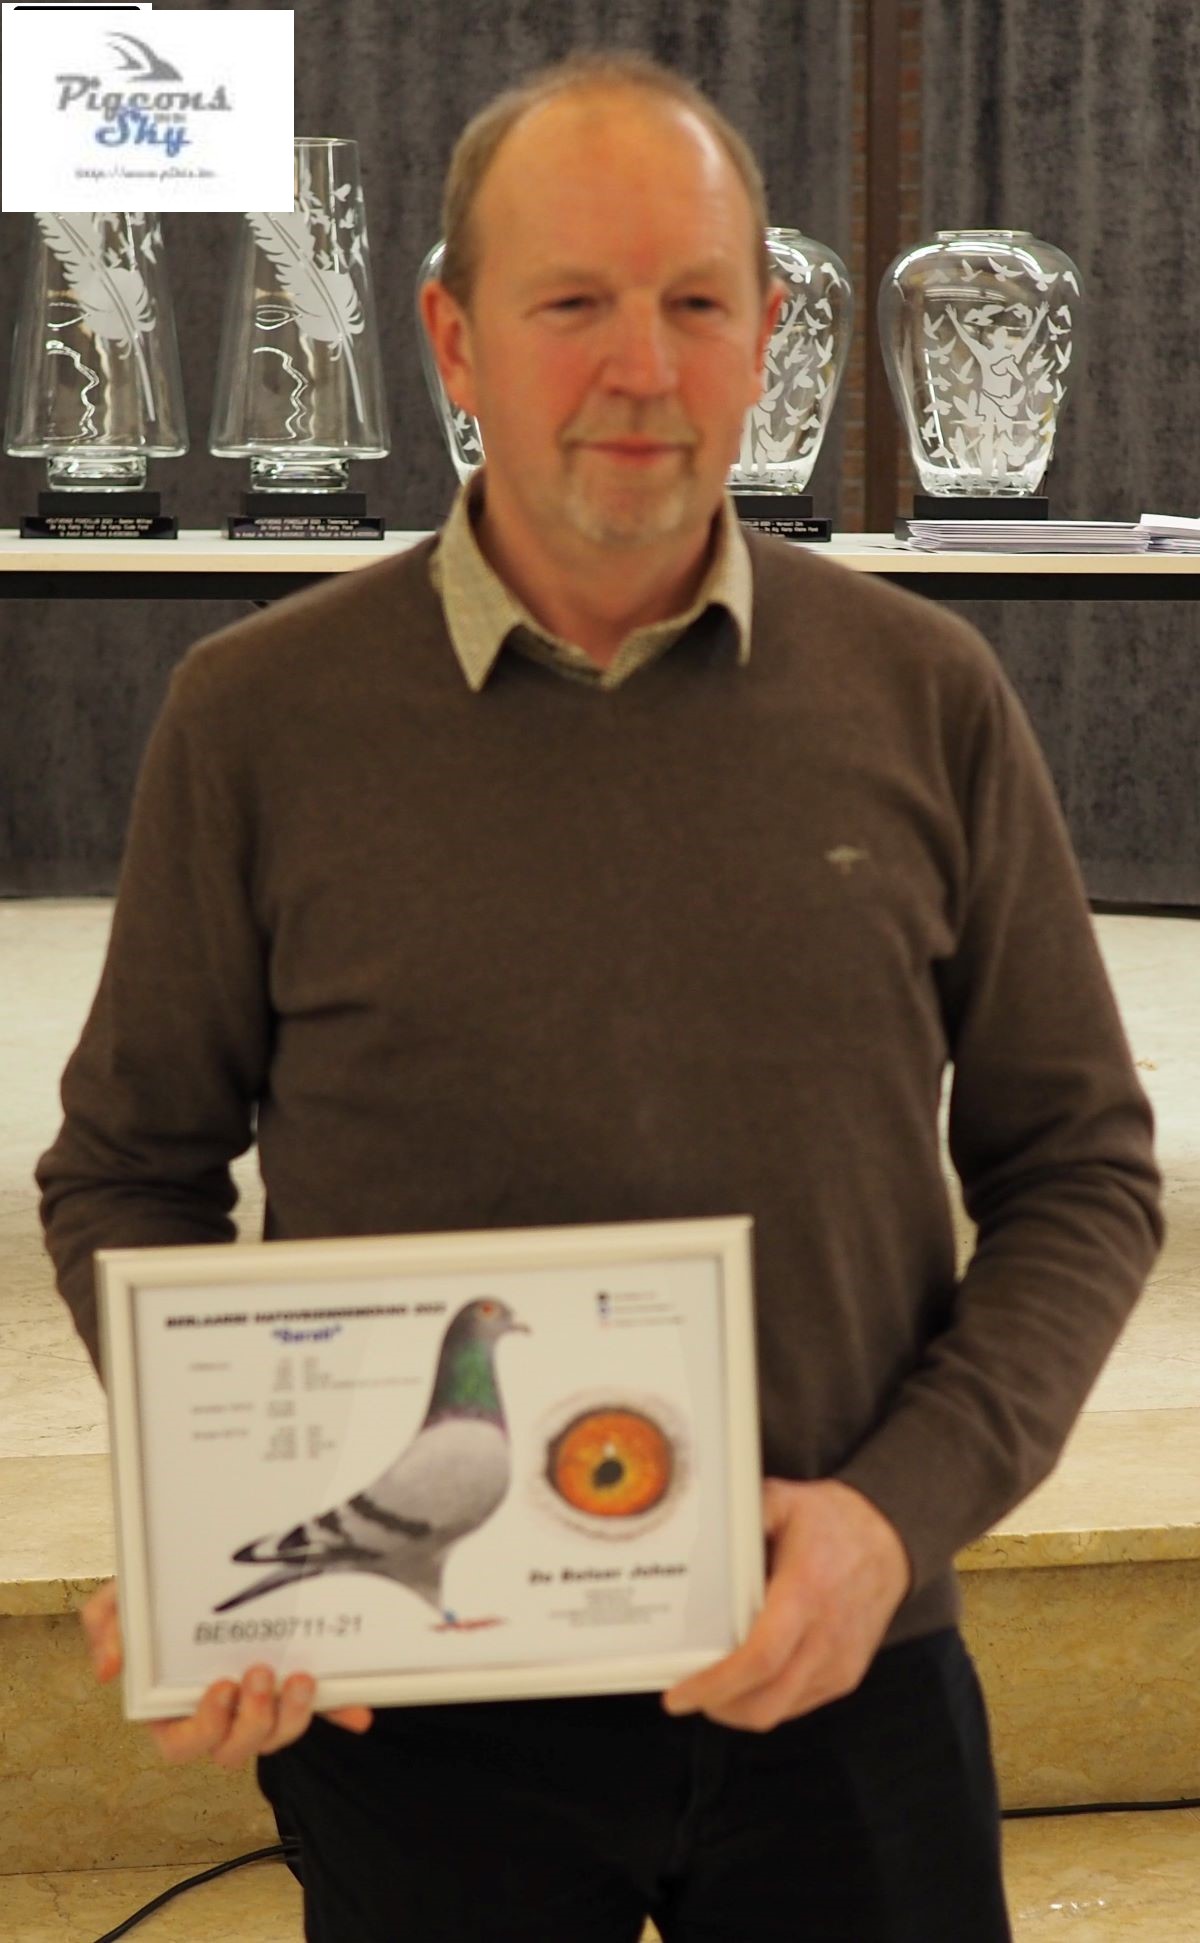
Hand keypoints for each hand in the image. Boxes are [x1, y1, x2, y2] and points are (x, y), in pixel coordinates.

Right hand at [81, 1577, 373, 1765]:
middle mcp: (218, 1715)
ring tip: (300, 1676)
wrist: (204, 1561)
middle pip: (233, 1750)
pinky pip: (323, 1711)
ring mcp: (260, 1704)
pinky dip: (341, 1713)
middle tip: (261, 1674)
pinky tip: (360, 1714)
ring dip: (292, 1718)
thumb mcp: (125, 1598)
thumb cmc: (159, 1591)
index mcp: (172, 1706)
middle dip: (252, 1722)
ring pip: (275, 1737)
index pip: (183, 1743)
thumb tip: (108, 1669)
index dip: (205, 1727)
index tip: (221, 1686)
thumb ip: (107, 1626)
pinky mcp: (297, 1687)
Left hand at [662, 1477, 910, 1731]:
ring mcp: (839, 1663)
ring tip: (712, 1690)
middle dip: (718, 1708)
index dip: (715, 1684)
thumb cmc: (834, 1521)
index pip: (759, 1659)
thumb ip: (744, 1512)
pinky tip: (747, 1683)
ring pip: (780, 1711)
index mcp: (805, 1593)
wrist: (891, 1540)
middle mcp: (825, 1638)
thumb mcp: (786, 1500)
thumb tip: (702, 1523)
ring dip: (739, 1710)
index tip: (678, 1694)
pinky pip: (798, 1705)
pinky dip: (767, 1702)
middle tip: (687, 1693)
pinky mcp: (846, 1675)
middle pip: (765, 1702)